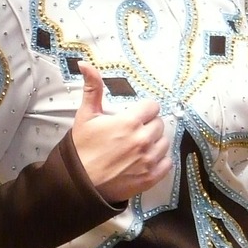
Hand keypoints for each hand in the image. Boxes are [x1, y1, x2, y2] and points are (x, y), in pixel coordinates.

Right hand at [71, 63, 172, 203]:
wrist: (80, 183)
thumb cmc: (82, 148)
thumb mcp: (85, 115)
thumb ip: (92, 88)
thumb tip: (85, 64)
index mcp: (129, 122)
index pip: (152, 107)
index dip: (144, 110)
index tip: (135, 115)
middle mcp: (143, 140)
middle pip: (159, 124)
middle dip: (149, 125)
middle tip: (134, 131)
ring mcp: (148, 160)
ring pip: (165, 142)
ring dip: (155, 142)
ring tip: (139, 145)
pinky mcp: (151, 177)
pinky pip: (167, 163)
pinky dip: (160, 160)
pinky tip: (146, 159)